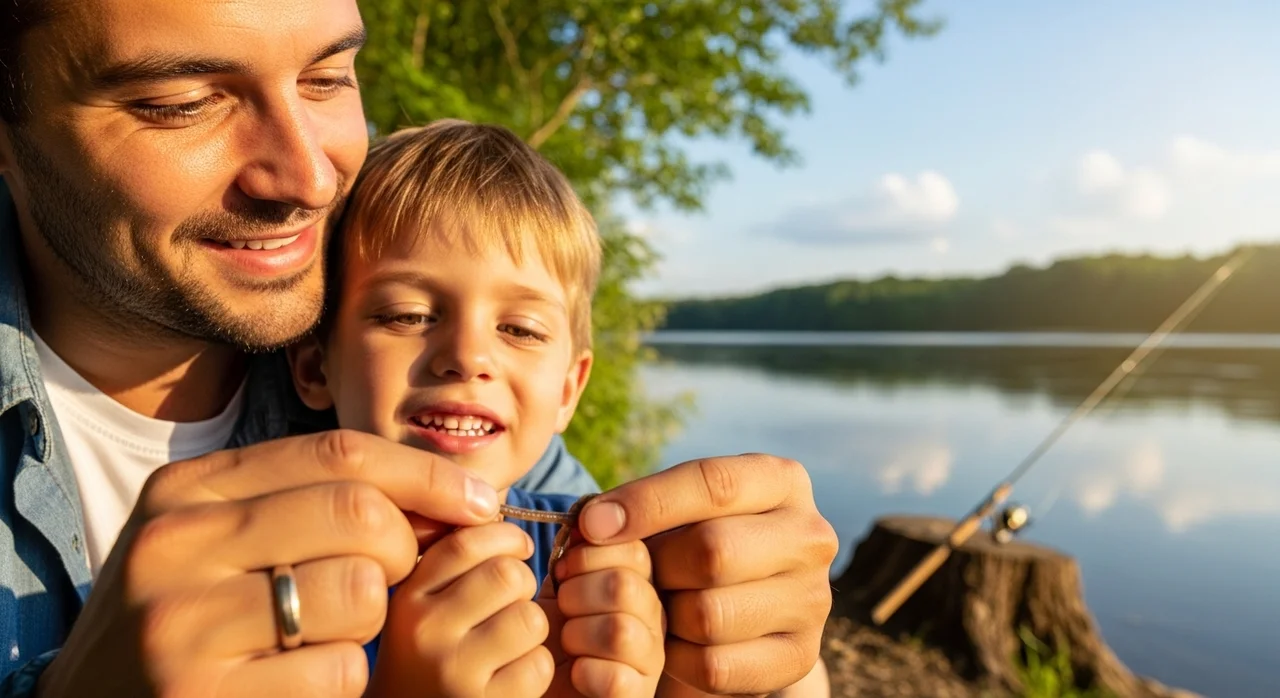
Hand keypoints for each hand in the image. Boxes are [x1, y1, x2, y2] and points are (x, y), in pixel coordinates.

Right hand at [37, 429, 502, 697]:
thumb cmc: (187, 622)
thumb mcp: (219, 543)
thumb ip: (308, 504)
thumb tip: (451, 496)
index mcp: (183, 493)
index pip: (336, 454)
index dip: (426, 476)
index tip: (480, 502)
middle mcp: (173, 547)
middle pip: (359, 515)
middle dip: (403, 551)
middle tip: (387, 583)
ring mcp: (184, 628)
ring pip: (359, 594)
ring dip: (368, 624)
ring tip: (320, 639)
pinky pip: (342, 671)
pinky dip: (342, 682)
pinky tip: (295, 686)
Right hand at [365, 522, 553, 697]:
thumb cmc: (424, 658)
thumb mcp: (418, 607)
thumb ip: (447, 562)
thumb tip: (491, 505)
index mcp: (406, 598)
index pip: (466, 543)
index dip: (506, 536)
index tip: (518, 548)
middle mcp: (423, 632)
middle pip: (507, 575)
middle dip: (523, 584)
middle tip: (512, 601)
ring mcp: (453, 672)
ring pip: (531, 618)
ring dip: (532, 628)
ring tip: (509, 642)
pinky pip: (538, 666)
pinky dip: (534, 669)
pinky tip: (509, 677)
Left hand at [537, 540, 663, 697]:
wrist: (538, 682)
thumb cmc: (551, 627)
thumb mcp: (563, 578)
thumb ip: (581, 545)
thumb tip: (590, 517)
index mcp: (645, 578)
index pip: (634, 547)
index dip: (588, 555)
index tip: (565, 571)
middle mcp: (659, 616)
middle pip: (625, 585)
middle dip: (576, 594)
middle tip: (563, 609)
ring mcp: (654, 660)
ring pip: (620, 631)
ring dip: (576, 635)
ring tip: (568, 643)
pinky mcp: (640, 696)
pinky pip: (617, 679)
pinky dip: (584, 673)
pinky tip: (577, 673)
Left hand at [576, 454, 837, 696]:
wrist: (745, 606)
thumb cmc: (697, 540)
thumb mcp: (681, 509)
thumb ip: (639, 507)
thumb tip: (593, 525)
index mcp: (783, 481)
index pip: (714, 483)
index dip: (647, 503)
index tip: (593, 525)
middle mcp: (810, 536)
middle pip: (714, 551)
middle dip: (659, 567)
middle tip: (638, 576)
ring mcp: (813, 600)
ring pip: (710, 614)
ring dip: (667, 617)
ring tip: (661, 607)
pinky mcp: (800, 657)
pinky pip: (715, 666)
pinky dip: (678, 659)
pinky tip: (675, 642)